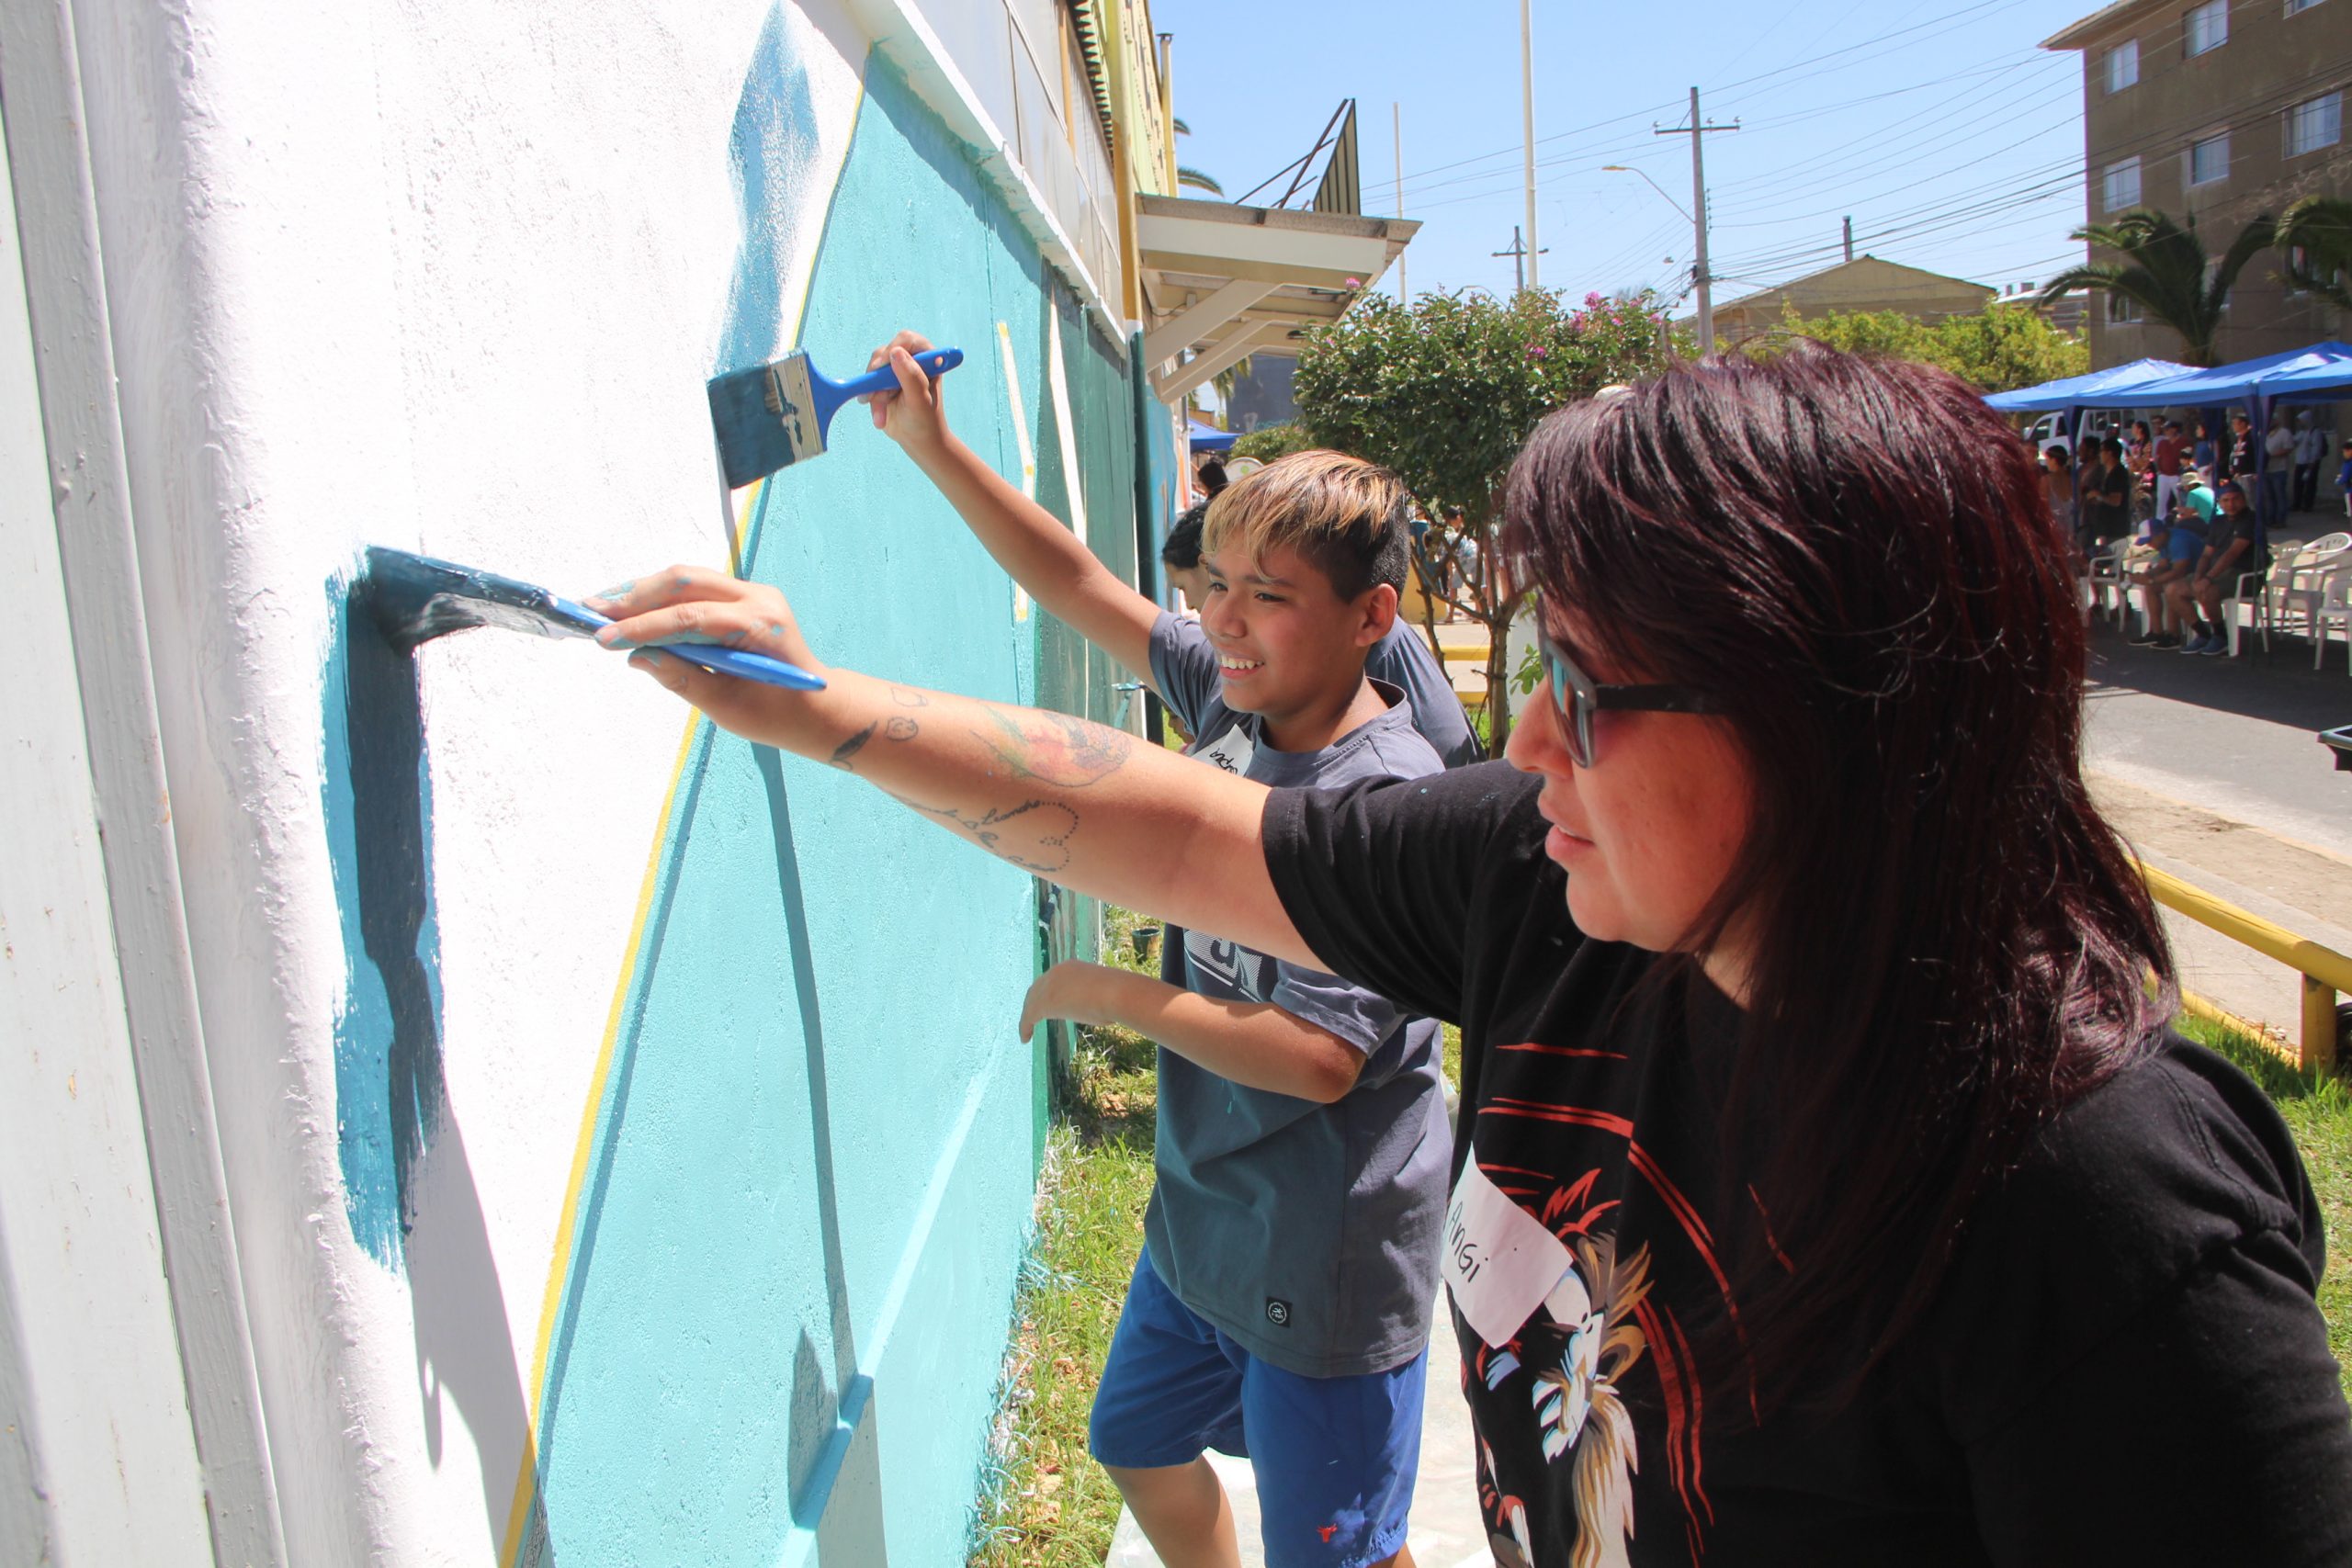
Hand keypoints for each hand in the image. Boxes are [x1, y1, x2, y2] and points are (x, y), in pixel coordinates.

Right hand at [584, 566, 828, 743]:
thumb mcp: (727, 707)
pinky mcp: (744, 596)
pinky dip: (660, 597)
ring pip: (686, 579)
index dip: (641, 627)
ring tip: (602, 607)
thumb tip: (636, 656)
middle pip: (684, 582)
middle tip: (591, 611)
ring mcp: (753, 592)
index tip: (603, 638)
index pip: (688, 619)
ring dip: (642, 592)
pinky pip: (695, 588)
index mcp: (759, 626)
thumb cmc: (775, 713)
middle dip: (634, 597)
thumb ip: (681, 678)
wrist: (814, 707)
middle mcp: (758, 599)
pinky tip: (631, 608)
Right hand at [863, 330, 949, 458]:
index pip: (908, 340)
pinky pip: (868, 383)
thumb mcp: (920, 401)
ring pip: (873, 369)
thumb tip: (896, 352)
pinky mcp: (882, 382)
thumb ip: (911, 376)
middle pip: (886, 352)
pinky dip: (870, 399)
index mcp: (928, 359)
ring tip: (881, 415)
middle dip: (879, 377)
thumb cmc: (926, 421)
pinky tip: (878, 415)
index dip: (893, 349)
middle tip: (877, 393)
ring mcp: (895, 370)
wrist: (917, 441)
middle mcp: (912, 360)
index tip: (883, 367)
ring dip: (874, 393)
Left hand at [1019, 960, 1119, 1039]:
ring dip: (1027, 1016)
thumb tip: (1105, 1014)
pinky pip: (1028, 1017)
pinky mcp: (1043, 1003)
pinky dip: (1024, 1027)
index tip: (1049, 1003)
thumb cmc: (1117, 995)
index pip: (1052, 979)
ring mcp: (1047, 987)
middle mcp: (1055, 973)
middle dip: (1033, 1001)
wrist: (1115, 993)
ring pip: (1030, 1003)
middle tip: (1032, 1015)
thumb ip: (1097, 1001)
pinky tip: (1025, 1039)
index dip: (1047, 992)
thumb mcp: (1105, 995)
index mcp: (1070, 967)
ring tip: (1026, 1030)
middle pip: (1036, 989)